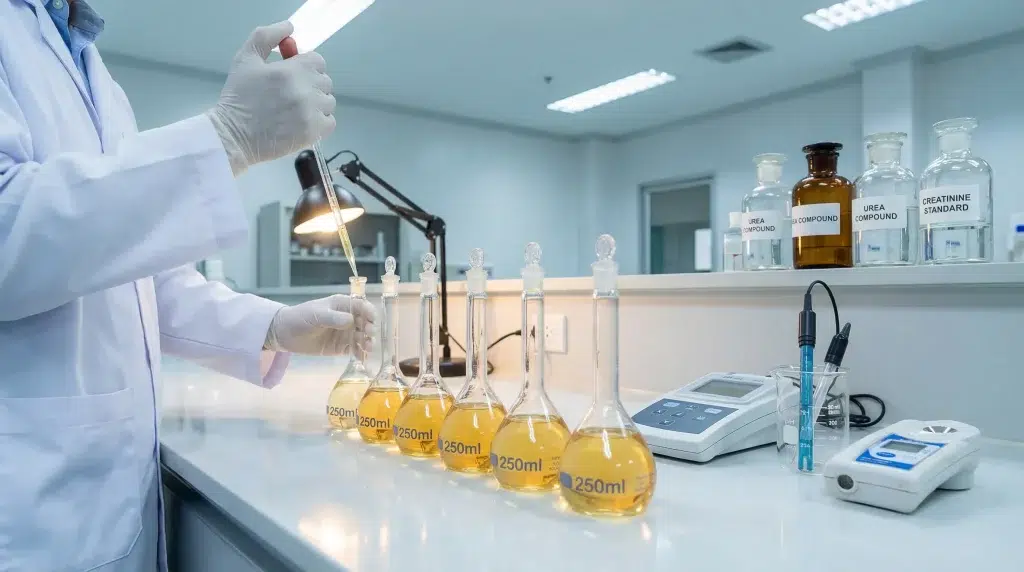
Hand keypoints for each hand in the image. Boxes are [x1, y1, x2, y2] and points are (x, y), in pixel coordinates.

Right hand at [206, 21, 335, 175]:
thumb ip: (266, 37)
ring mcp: (312, 113)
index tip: (291, 75)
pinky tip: (301, 122)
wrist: (232, 135)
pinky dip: (319, 122)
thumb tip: (289, 28)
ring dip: (316, 103)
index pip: (317, 61)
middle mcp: (306, 90)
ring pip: (328, 102)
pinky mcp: (313, 133)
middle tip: (289, 93)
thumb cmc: (239, 96)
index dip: (305, 66)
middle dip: (310, 84)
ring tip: (294, 109)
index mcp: (293, 70)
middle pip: (325, 81)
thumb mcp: (246, 59)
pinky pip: (330, 122)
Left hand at [264, 295, 374, 355]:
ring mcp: (345, 333)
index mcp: (342, 305)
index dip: (369, 312)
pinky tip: (361, 358)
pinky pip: (354, 349)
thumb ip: (333, 318)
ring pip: (362, 337)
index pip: (361, 306)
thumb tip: (351, 321)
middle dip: (369, 329)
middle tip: (368, 335)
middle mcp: (347, 318)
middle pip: (365, 322)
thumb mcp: (316, 315)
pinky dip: (360, 353)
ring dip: (367, 342)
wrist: (285, 333)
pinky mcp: (341, 347)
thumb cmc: (300, 318)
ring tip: (367, 348)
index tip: (372, 321)